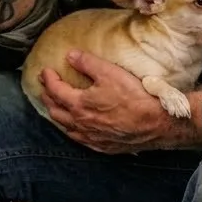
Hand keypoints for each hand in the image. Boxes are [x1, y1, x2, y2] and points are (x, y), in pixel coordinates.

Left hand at [39, 51, 194, 153]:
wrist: (156, 123)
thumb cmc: (133, 97)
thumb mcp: (110, 72)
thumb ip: (87, 63)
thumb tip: (71, 55)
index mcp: (79, 104)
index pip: (55, 90)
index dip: (48, 79)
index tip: (45, 71)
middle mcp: (81, 123)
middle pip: (55, 111)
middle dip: (47, 97)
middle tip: (45, 88)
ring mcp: (91, 137)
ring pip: (66, 128)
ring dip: (57, 116)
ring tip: (56, 108)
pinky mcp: (103, 146)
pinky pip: (80, 140)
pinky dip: (73, 131)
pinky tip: (76, 129)